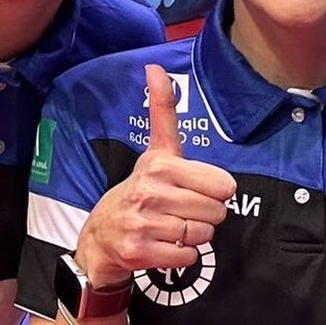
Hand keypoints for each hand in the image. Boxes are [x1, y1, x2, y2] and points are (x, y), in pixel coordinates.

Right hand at [74, 65, 235, 285]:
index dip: (216, 192)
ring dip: (194, 236)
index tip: (195, 190)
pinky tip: (165, 245)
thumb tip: (155, 67)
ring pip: (203, 235)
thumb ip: (163, 111)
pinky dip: (183, 256)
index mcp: (161, 165)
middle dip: (206, 216)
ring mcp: (142, 223)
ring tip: (172, 227)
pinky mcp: (139, 252)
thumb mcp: (155, 150)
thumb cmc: (140, 189)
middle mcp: (150, 192)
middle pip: (216, 212)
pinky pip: (187, 257)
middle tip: (182, 212)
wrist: (101, 236)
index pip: (224, 186)